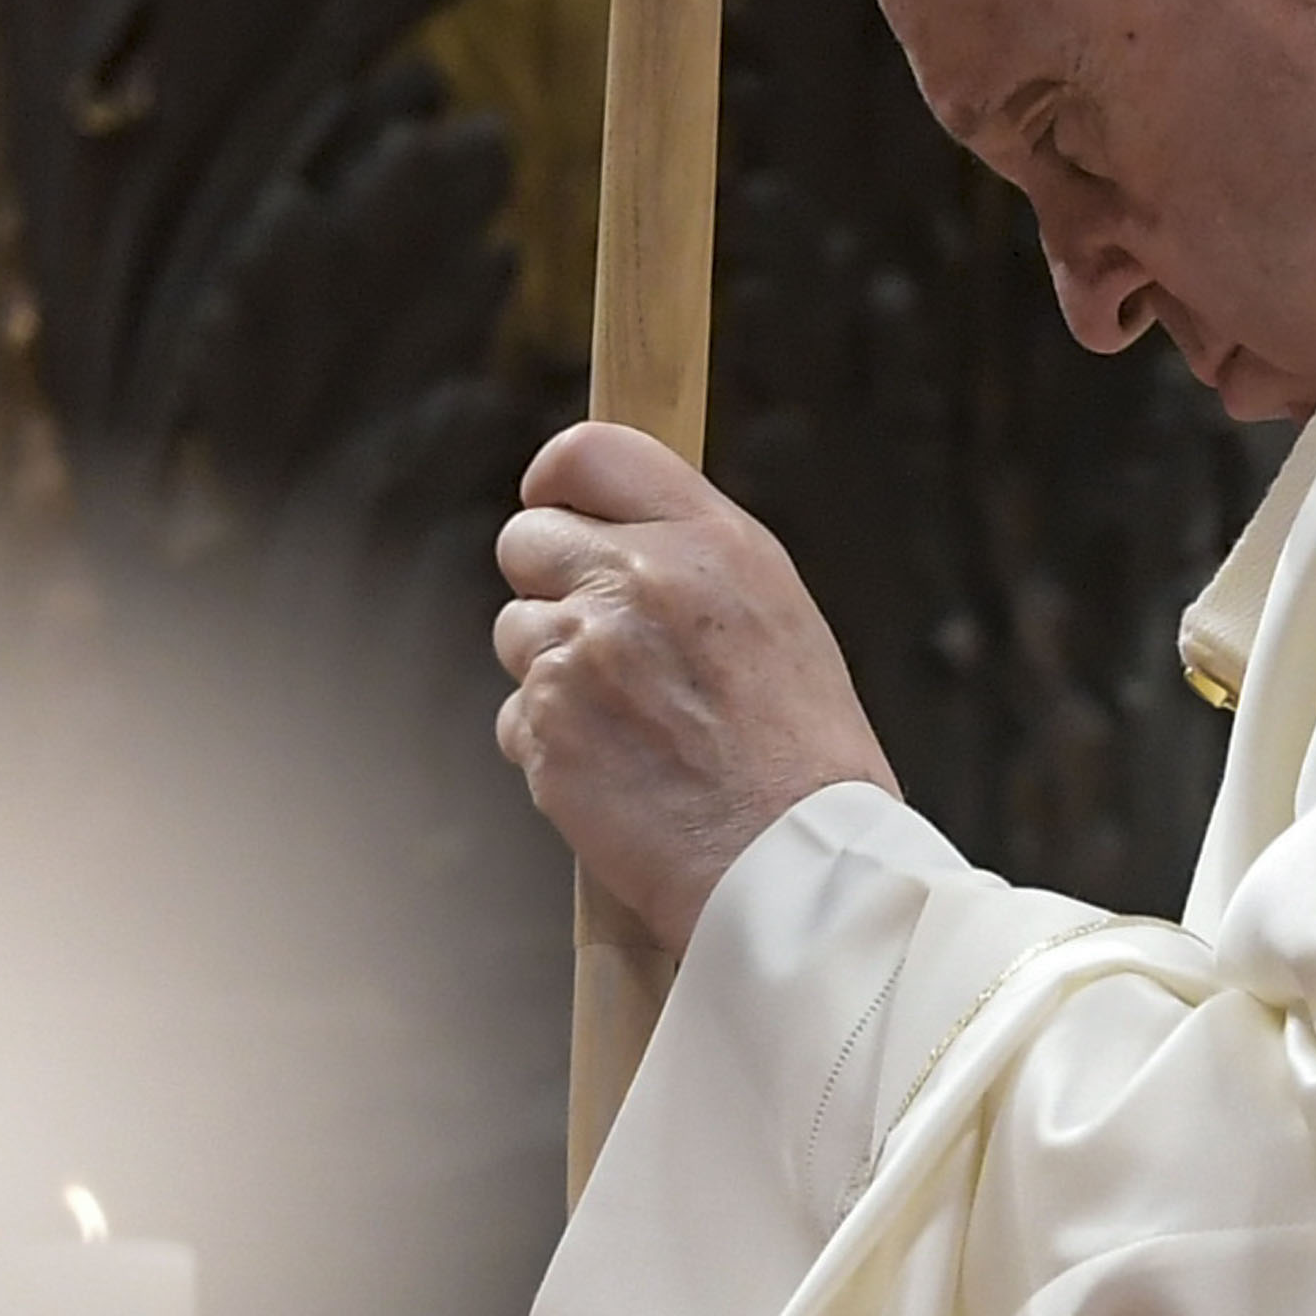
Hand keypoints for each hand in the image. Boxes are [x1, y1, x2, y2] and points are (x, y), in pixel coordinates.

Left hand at [491, 419, 894, 945]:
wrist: (794, 863)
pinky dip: (552, 742)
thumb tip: (612, 529)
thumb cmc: (801, 750)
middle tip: (601, 638)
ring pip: (515, 632)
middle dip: (548, 582)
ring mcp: (580, 656)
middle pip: (525, 540)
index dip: (557, 478)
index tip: (553, 503)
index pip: (591, 452)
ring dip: (552, 670)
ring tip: (631, 722)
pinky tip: (618, 771)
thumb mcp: (774, 612)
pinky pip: (515, 715)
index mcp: (708, 542)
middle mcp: (636, 583)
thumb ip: (689, 557)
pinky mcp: (545, 728)